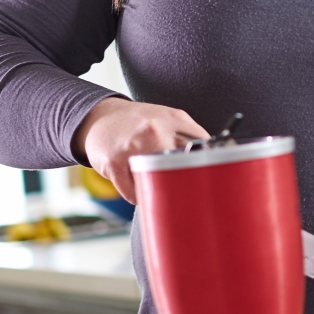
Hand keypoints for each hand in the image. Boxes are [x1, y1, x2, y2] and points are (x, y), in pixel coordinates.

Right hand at [72, 97, 208, 203]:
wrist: (99, 118)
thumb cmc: (138, 122)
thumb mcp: (168, 118)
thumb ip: (190, 135)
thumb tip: (214, 159)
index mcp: (173, 119)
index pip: (202, 146)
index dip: (206, 166)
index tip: (209, 179)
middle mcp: (154, 130)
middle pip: (181, 170)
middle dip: (182, 181)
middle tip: (181, 187)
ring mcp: (133, 147)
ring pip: (157, 185)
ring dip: (157, 189)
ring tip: (152, 178)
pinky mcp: (115, 164)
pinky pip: (135, 194)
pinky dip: (137, 194)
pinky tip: (135, 180)